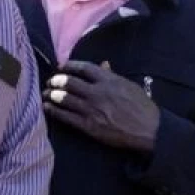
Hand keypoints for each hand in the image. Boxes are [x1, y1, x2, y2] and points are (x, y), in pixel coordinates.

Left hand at [43, 61, 159, 150]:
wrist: (148, 130)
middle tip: (51, 81)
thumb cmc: (142, 107)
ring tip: (45, 93)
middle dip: (56, 80)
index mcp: (109, 80)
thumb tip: (103, 64)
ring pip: (64, 98)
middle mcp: (98, 92)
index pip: (84, 68)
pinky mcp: (89, 125)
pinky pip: (66, 116)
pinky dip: (53, 111)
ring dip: (51, 94)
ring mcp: (92, 109)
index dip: (69, 66)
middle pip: (69, 82)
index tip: (61, 66)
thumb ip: (113, 75)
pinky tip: (46, 107)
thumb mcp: (129, 86)